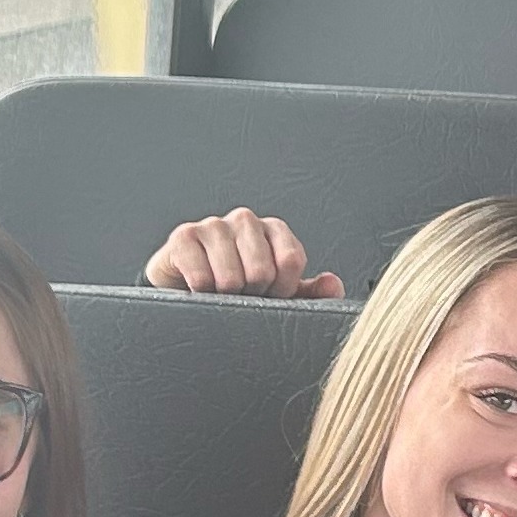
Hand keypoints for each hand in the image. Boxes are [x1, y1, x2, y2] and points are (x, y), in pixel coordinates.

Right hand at [147, 208, 342, 297]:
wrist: (187, 287)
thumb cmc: (237, 289)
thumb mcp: (277, 293)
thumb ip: (309, 293)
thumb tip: (333, 284)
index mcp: (273, 230)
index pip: (292, 260)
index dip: (283, 289)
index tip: (271, 295)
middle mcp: (245, 220)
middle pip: (261, 271)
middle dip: (252, 295)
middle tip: (241, 295)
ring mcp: (213, 225)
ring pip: (231, 278)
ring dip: (225, 297)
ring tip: (220, 292)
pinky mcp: (184, 237)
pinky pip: (201, 278)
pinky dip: (201, 294)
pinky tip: (199, 289)